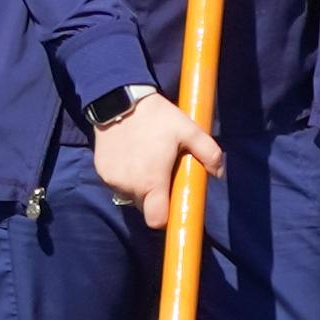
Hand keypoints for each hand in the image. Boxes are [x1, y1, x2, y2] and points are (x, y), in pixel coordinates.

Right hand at [92, 89, 216, 225]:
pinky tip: (132, 156)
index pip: (156, 220)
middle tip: (163, 173)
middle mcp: (128, 186)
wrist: (119, 99)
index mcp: (151, 182)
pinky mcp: (100, 171)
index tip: (173, 203)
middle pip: (145, 208)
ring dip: (140, 186)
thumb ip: (208, 152)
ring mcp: (111, 180)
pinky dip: (125, 176)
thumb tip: (218, 174)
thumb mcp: (188, 130)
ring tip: (147, 161)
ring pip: (130, 195)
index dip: (166, 217)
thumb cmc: (158, 117)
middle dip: (156, 198)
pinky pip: (117, 183)